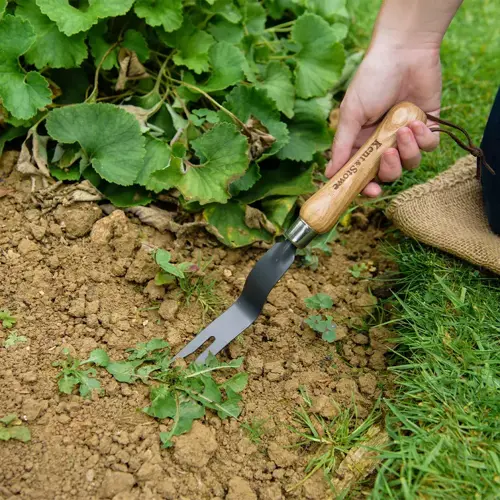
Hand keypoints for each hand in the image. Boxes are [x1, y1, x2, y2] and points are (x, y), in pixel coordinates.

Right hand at [327, 45, 441, 196]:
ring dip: (408, 150)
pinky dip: (424, 138)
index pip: (362, 173)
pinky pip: (429, 147)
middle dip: (389, 170)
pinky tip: (417, 121)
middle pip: (388, 174)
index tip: (367, 191)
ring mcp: (405, 136)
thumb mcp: (351, 114)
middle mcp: (383, 143)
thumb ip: (342, 146)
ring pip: (410, 163)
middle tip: (387, 155)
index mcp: (362, 142)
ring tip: (405, 129)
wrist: (404, 52)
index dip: (364, 185)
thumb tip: (329, 174)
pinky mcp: (427, 127)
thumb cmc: (371, 80)